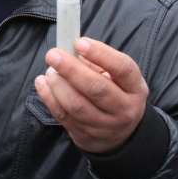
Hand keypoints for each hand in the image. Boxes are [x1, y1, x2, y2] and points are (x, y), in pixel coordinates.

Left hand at [34, 38, 148, 153]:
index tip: (79, 43)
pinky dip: (49, 97)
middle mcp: (124, 109)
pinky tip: (42, 82)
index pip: (122, 68)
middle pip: (96, 88)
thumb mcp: (117, 77)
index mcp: (135, 88)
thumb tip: (71, 50)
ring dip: (58, 85)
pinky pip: (63, 116)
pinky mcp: (85, 135)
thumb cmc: (115, 94)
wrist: (120, 135)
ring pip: (77, 105)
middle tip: (53, 55)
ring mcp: (105, 126)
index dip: (100, 54)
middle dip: (71, 69)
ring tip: (50, 71)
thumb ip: (97, 63)